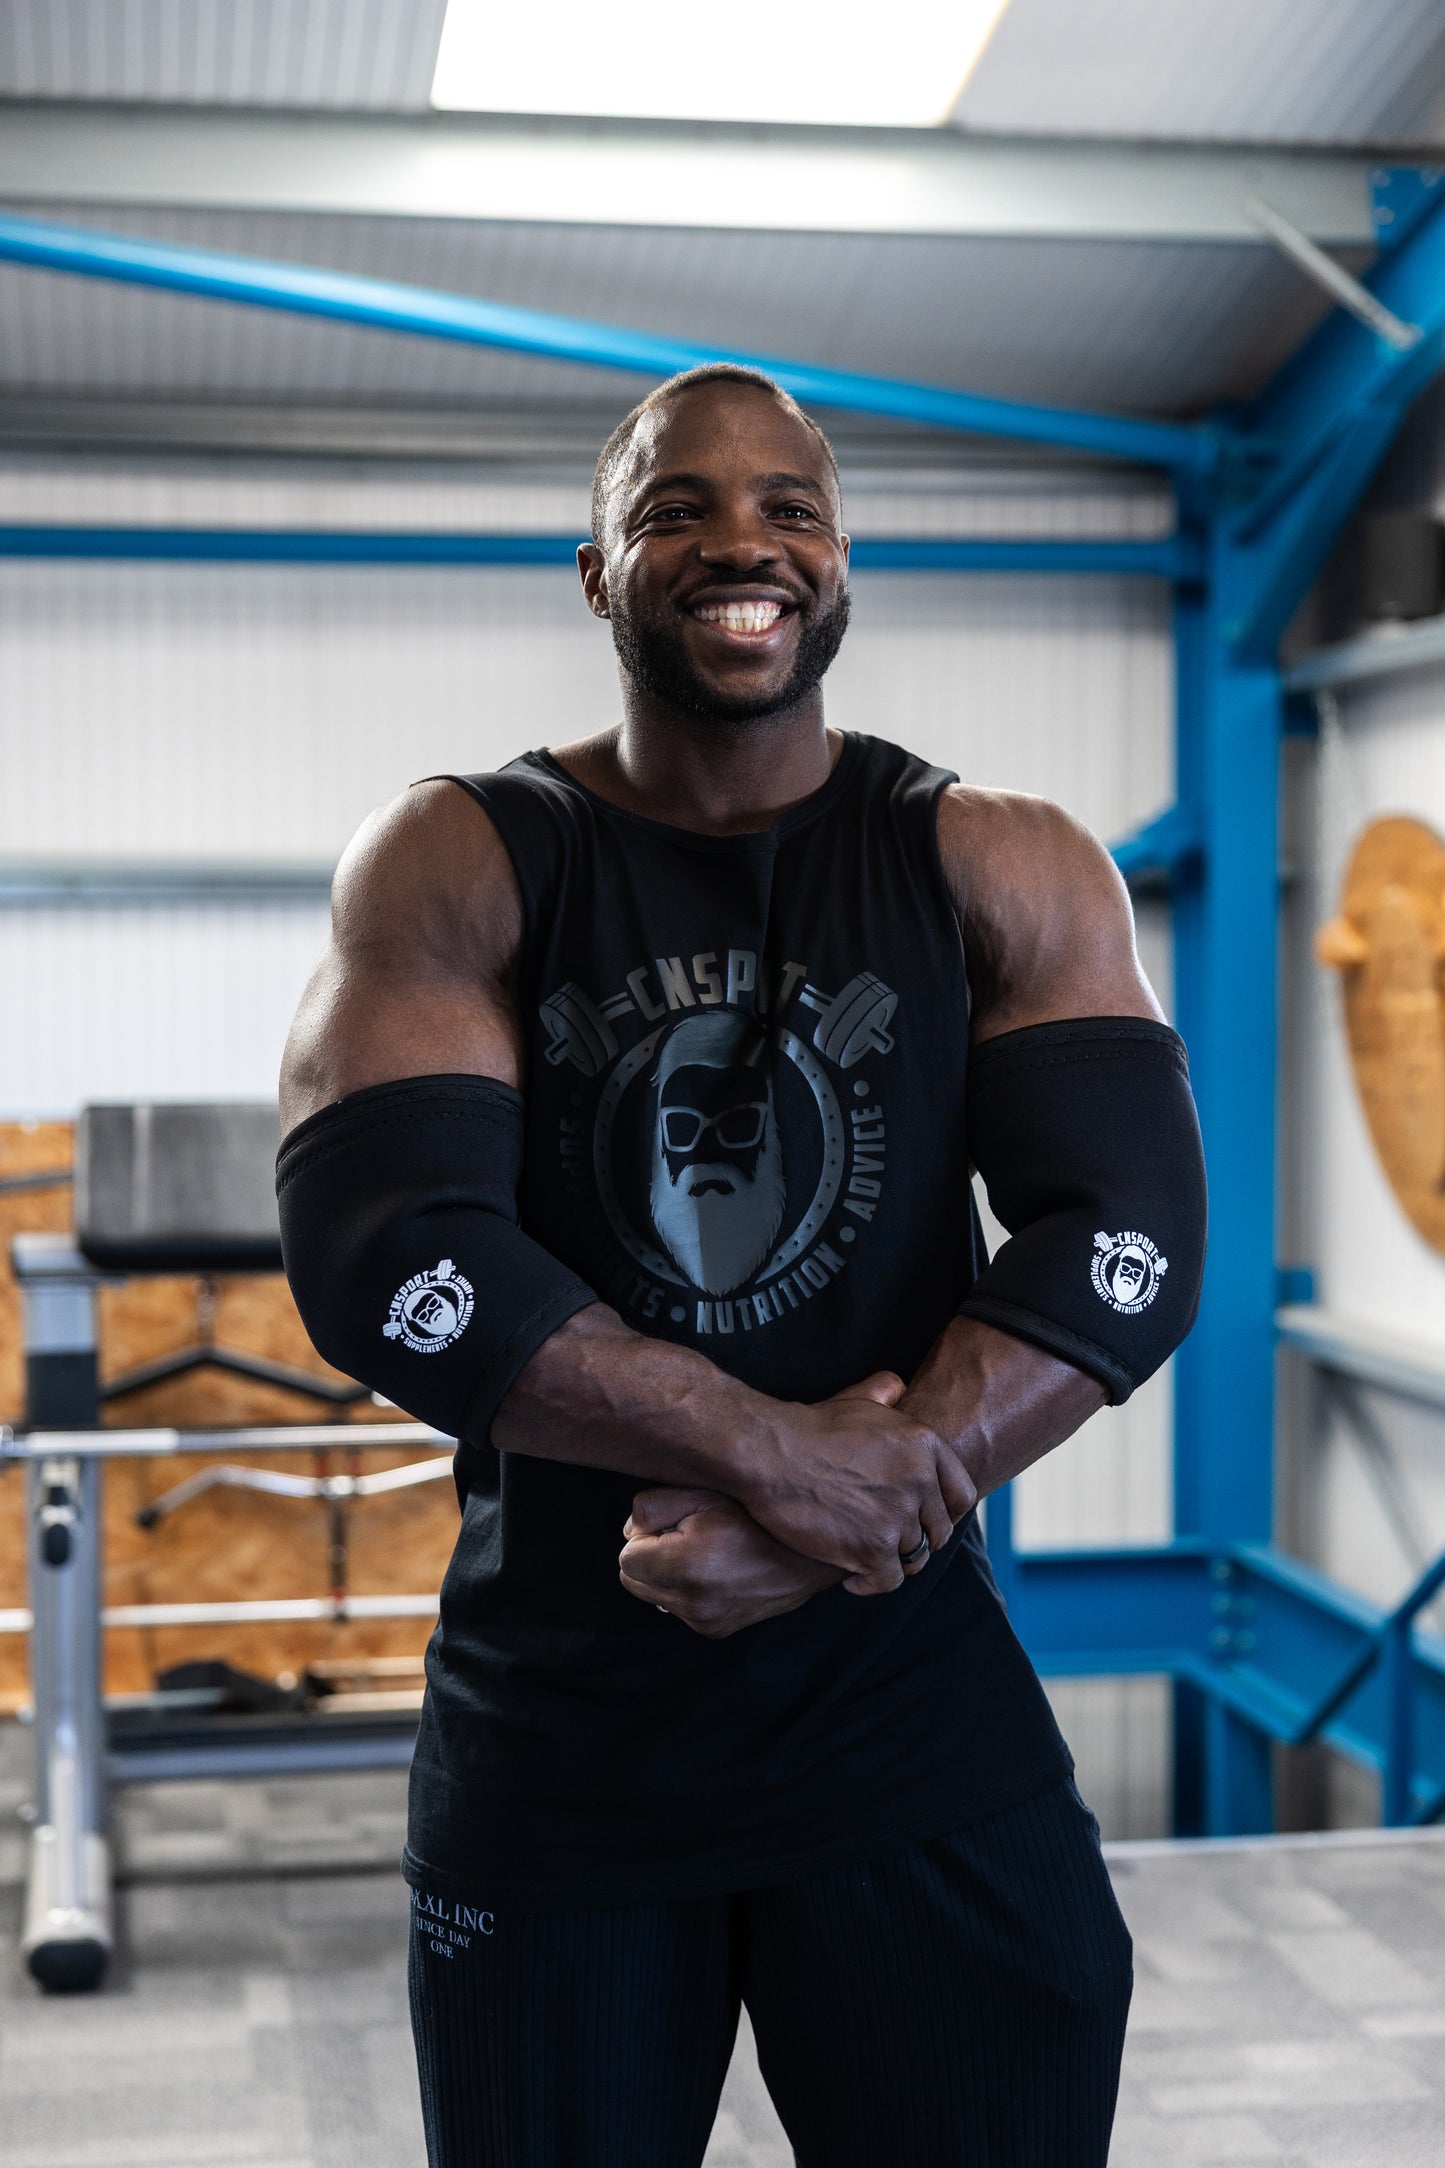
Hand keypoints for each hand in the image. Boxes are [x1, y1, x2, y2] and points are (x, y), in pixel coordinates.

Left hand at [618, 1489, 839, 1637]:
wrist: (807, 1553)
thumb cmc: (756, 1514)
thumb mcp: (704, 1492)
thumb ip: (653, 1505)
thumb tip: (630, 1531)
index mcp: (687, 1566)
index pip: (627, 1559)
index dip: (645, 1535)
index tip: (673, 1524)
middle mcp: (694, 1602)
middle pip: (633, 1582)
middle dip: (649, 1557)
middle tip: (684, 1535)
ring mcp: (705, 1620)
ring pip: (653, 1595)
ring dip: (666, 1574)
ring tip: (703, 1552)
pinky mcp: (715, 1629)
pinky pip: (677, 1607)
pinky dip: (685, 1589)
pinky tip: (715, 1570)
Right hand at [740, 1370, 975, 1596]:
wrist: (770, 1454)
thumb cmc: (811, 1427)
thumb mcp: (858, 1399)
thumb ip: (886, 1392)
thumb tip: (901, 1388)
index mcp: (925, 1448)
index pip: (961, 1496)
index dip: (945, 1513)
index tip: (925, 1520)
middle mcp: (920, 1483)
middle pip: (938, 1531)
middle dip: (918, 1539)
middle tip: (890, 1541)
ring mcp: (897, 1518)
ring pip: (915, 1557)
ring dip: (893, 1561)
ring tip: (870, 1558)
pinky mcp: (872, 1549)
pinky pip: (889, 1580)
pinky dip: (872, 1584)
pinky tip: (853, 1579)